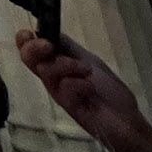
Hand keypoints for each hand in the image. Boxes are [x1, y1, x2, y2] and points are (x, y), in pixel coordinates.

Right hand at [16, 28, 144, 151]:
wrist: (126, 120)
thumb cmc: (109, 91)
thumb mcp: (89, 61)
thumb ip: (69, 48)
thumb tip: (48, 30)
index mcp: (56, 64)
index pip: (30, 48)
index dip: (25, 39)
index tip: (32, 33)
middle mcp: (53, 77)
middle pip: (28, 57)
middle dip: (34, 47)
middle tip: (49, 46)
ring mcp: (58, 92)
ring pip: (46, 69)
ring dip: (67, 64)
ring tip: (86, 72)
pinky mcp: (68, 106)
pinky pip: (65, 86)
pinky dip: (80, 83)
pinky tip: (90, 90)